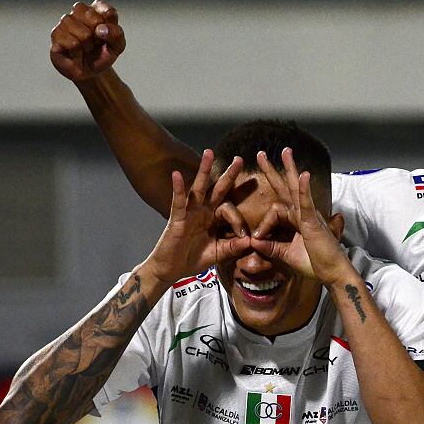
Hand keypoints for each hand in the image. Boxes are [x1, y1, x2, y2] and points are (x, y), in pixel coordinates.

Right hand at [50, 0, 125, 82]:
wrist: (89, 71)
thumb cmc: (103, 54)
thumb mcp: (118, 46)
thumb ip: (116, 34)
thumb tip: (100, 29)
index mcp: (96, 10)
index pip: (108, 11)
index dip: (111, 28)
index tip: (107, 36)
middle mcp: (79, 11)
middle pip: (95, 20)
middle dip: (99, 38)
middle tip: (95, 43)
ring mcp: (65, 21)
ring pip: (84, 33)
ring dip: (88, 46)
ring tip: (85, 48)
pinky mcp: (56, 33)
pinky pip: (73, 44)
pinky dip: (78, 53)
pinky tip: (75, 53)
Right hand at [145, 150, 249, 284]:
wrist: (171, 271)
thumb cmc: (192, 260)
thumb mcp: (218, 253)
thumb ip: (233, 246)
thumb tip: (252, 241)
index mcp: (213, 219)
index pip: (229, 209)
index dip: (238, 221)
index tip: (245, 235)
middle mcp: (202, 211)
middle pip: (218, 189)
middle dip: (229, 175)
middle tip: (239, 159)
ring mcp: (190, 213)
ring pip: (199, 188)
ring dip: (204, 170)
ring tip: (209, 152)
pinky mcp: (177, 218)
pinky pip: (178, 201)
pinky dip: (178, 188)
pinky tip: (177, 175)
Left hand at [252, 148, 350, 285]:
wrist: (332, 273)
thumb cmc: (314, 264)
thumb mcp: (286, 255)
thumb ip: (271, 247)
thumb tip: (253, 241)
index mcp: (296, 220)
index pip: (275, 211)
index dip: (263, 224)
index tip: (256, 239)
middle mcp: (303, 214)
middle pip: (286, 188)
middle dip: (274, 171)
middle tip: (261, 154)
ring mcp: (308, 216)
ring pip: (296, 188)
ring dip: (290, 169)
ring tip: (285, 151)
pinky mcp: (313, 222)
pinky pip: (306, 202)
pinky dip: (304, 189)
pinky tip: (303, 175)